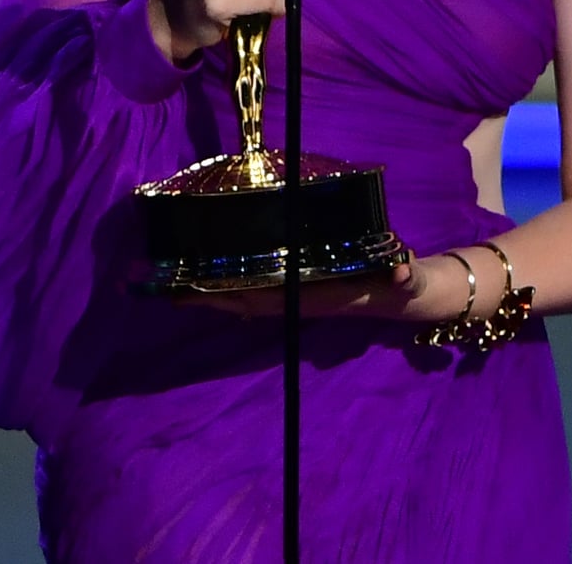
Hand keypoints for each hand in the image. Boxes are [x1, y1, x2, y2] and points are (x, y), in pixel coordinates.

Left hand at [175, 255, 469, 322]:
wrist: (413, 298)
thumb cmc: (406, 283)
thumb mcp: (410, 277)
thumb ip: (408, 273)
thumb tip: (406, 271)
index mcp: (318, 296)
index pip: (267, 295)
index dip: (233, 292)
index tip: (196, 286)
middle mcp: (301, 300)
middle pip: (243, 299)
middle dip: (203, 295)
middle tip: (158, 284)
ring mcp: (298, 297)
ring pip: (246, 297)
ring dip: (211, 293)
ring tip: (171, 283)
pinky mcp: (301, 289)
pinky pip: (258, 290)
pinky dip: (232, 287)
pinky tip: (213, 281)